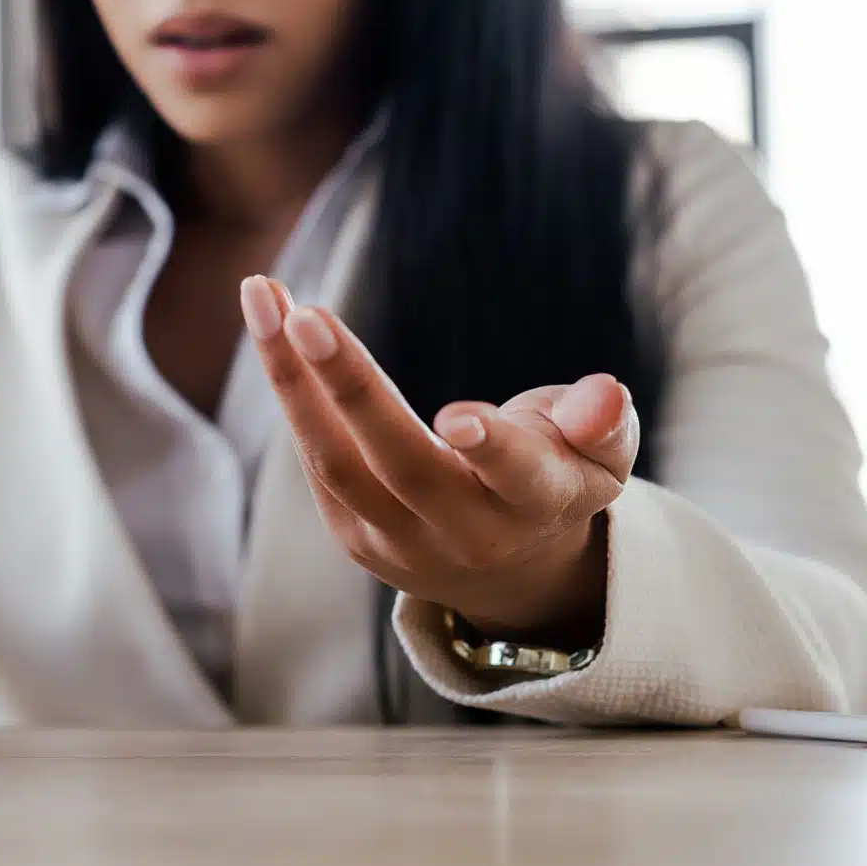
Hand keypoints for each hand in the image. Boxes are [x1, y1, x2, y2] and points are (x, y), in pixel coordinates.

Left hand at [240, 276, 637, 646]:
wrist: (508, 569)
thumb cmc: (555, 477)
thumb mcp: (600, 454)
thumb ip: (603, 422)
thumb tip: (603, 396)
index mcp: (538, 505)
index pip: (518, 478)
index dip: (492, 449)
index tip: (457, 417)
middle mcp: (465, 532)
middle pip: (401, 464)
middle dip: (351, 389)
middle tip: (306, 318)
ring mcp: (401, 541)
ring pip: (335, 462)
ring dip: (291, 378)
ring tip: (263, 296)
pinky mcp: (354, 535)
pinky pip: (315, 457)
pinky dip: (289, 390)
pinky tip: (269, 322)